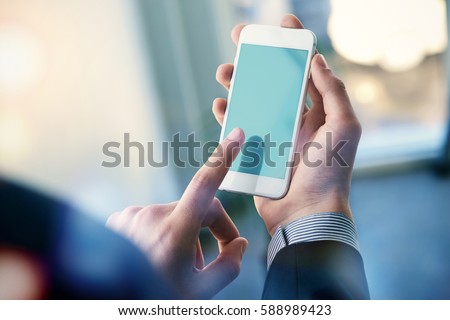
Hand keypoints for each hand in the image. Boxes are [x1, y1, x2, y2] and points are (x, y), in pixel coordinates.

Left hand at [106, 128, 247, 298]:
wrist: (105, 299)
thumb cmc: (153, 297)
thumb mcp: (200, 293)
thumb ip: (229, 266)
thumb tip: (239, 244)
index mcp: (175, 233)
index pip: (205, 185)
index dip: (224, 158)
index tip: (236, 135)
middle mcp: (151, 217)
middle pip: (197, 210)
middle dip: (210, 232)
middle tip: (209, 263)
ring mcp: (132, 216)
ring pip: (174, 216)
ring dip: (183, 236)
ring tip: (173, 266)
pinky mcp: (119, 219)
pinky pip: (151, 219)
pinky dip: (159, 234)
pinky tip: (152, 257)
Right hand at [213, 14, 361, 234]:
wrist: (307, 214)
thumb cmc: (331, 173)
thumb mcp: (345, 127)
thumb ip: (334, 92)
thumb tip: (319, 60)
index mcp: (317, 112)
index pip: (305, 71)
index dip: (294, 46)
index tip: (280, 24)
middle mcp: (295, 120)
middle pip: (273, 82)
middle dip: (257, 61)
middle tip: (239, 42)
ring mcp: (274, 136)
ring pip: (252, 102)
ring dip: (238, 85)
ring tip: (223, 74)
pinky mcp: (256, 152)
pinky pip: (239, 128)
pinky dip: (229, 115)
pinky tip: (221, 106)